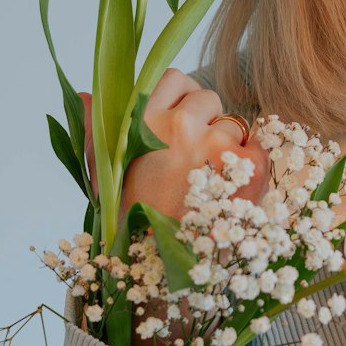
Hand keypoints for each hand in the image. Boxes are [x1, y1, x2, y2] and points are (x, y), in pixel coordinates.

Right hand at [79, 68, 270, 221]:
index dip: (180, 97)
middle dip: (205, 120)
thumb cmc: (132, 221)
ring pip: (233, 122)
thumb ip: (97, 130)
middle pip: (207, 96)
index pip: (174, 77)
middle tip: (193, 158)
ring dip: (226, 144)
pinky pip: (257, 146)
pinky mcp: (246, 166)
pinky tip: (231, 187)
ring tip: (207, 180)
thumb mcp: (104, 174)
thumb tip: (88, 94)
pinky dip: (251, 163)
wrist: (163, 268)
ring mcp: (215, 145)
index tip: (177, 122)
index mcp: (142, 122)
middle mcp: (179, 126)